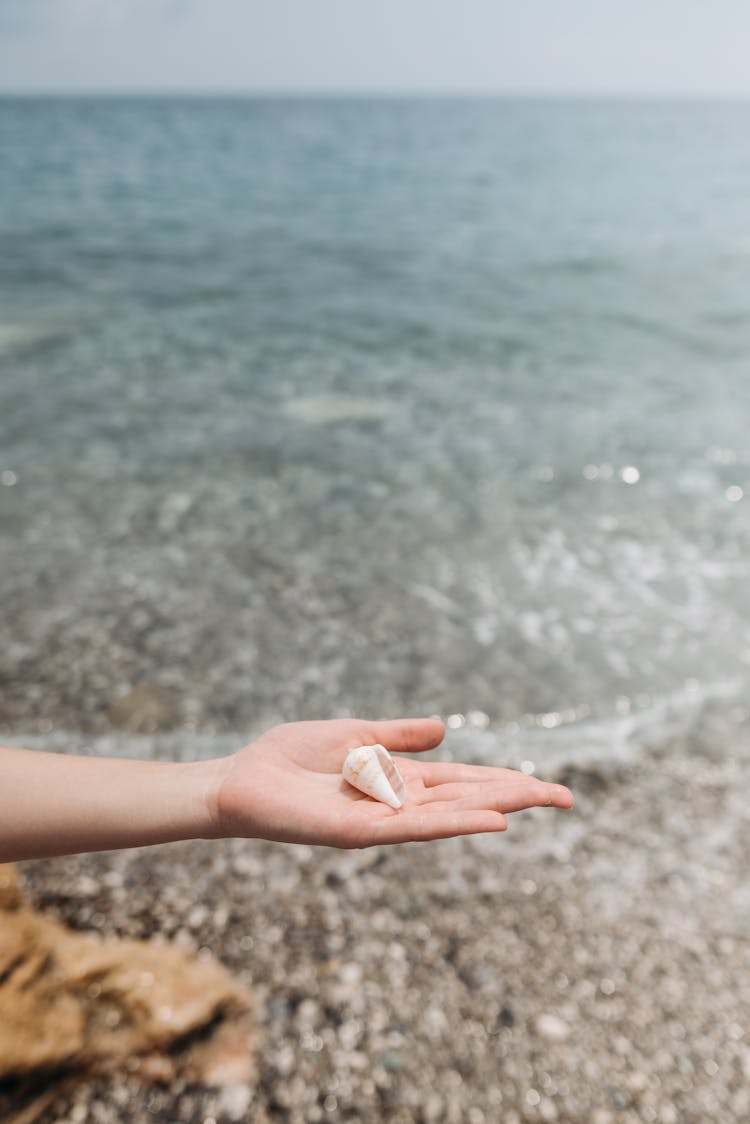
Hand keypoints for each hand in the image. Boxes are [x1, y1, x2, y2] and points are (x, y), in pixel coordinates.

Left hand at [212, 718, 572, 847]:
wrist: (239, 781)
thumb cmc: (288, 759)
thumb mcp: (353, 735)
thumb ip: (398, 736)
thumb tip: (446, 729)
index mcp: (400, 779)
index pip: (464, 780)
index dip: (504, 780)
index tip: (546, 784)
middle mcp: (400, 803)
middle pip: (469, 799)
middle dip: (517, 796)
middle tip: (567, 797)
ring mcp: (384, 820)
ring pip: (454, 813)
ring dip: (498, 806)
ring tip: (543, 798)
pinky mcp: (362, 832)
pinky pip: (417, 827)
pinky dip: (457, 824)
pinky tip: (491, 820)